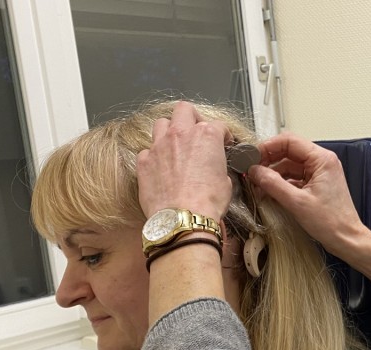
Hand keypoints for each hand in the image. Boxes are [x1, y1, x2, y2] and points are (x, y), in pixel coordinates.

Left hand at [136, 101, 233, 221]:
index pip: (218, 125)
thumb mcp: (226, 182)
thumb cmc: (207, 201)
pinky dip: (154, 155)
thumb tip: (215, 169)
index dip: (223, 135)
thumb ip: (218, 167)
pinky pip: (147, 150)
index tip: (223, 143)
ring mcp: (159, 146)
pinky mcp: (144, 161)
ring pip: (160, 123)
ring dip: (169, 130)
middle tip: (196, 131)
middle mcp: (181, 134)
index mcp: (206, 136)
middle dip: (192, 117)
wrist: (183, 218)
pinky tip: (160, 166)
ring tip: (175, 145)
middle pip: (184, 109)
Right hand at [248, 132, 370, 259]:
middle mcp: (322, 162)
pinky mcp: (316, 185)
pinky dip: (281, 182)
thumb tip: (254, 171)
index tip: (252, 157)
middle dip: (268, 160)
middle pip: (288, 151)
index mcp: (322, 159)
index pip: (289, 141)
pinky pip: (294, 177)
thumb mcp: (297, 202)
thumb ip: (273, 184)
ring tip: (257, 184)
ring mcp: (319, 173)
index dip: (268, 146)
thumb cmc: (332, 222)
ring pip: (289, 165)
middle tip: (251, 170)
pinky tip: (269, 191)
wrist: (347, 239)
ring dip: (273, 173)